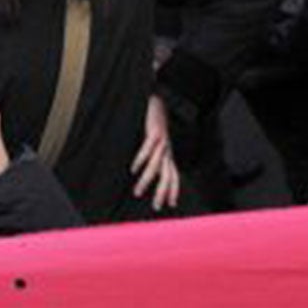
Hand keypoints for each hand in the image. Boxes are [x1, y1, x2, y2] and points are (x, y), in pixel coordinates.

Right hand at [133, 93, 180, 209]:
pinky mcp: (155, 132)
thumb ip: (154, 157)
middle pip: (168, 175)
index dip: (173, 190)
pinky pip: (148, 148)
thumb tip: (147, 172)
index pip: (173, 176)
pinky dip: (141, 159)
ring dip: (148, 180)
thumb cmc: (155, 124)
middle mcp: (167, 151)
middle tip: (156, 207)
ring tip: (137, 192)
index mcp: (168, 154)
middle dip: (163, 192)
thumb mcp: (157, 143)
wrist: (159, 101)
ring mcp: (162, 142)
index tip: (170, 205)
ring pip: (156, 165)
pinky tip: (134, 169)